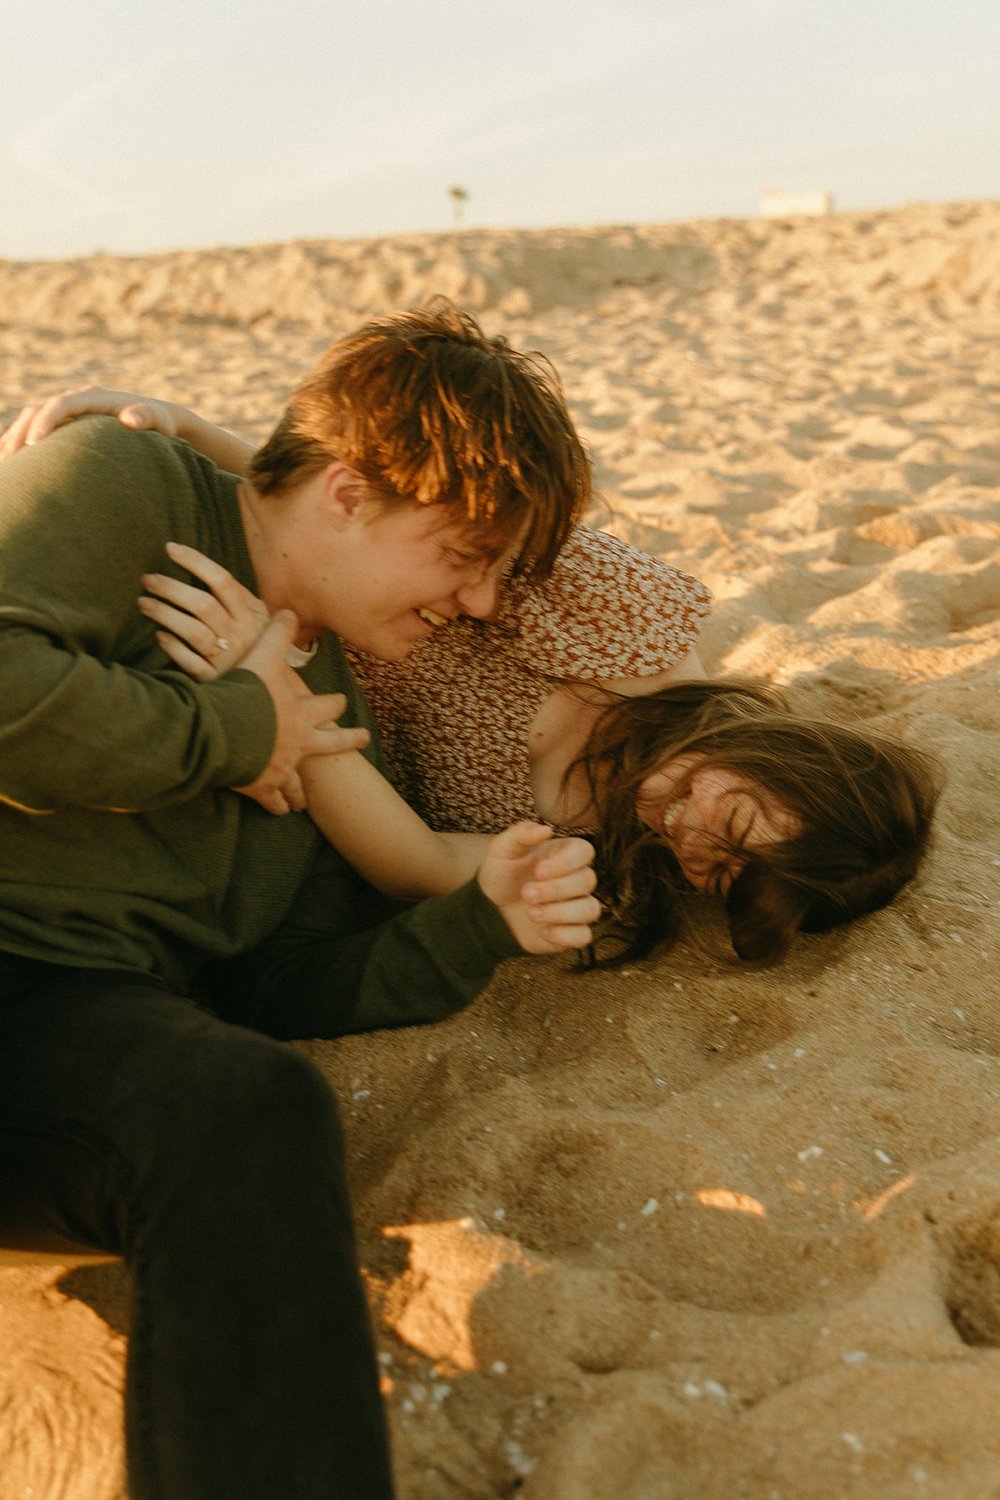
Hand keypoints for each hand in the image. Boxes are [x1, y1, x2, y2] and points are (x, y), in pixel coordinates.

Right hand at [0, 386, 183, 459]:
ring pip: (31, 418)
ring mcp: (69, 411)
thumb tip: (130, 418)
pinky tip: (10, 463)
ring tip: (4, 465)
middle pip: (38, 410)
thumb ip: (145, 417)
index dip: (45, 420)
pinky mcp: (66, 424)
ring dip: (14, 438)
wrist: (158, 420)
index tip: (34, 443)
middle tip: (10, 460)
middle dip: (20, 432)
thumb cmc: (160, 424)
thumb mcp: (157, 421)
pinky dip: (20, 442)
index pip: (61, 404)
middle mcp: (77, 399)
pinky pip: (35, 428)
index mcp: (93, 397)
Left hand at [140, 541, 269, 680]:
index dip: (195, 562)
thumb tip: (200, 565)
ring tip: (143, 603)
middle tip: (147, 579)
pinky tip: (158, 636)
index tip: (170, 548)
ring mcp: (227, 658)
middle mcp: (241, 634)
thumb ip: (235, 595)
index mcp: (251, 613)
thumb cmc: (252, 642)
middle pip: (204, 605)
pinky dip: (173, 648)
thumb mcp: (254, 617)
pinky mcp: (214, 679)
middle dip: (172, 589)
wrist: (267, 685)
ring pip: (193, 632)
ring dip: (166, 615)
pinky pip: (190, 662)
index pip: (223, 581)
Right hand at [235, 611, 369, 815]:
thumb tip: (288, 610)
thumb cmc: (244, 693)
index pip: (327, 705)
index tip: (344, 702)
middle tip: (360, 739)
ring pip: (301, 782)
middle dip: (346, 740)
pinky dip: (278, 805)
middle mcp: (298, 742)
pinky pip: (274, 801)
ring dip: (304, 788)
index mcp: (301, 713)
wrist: (223, 729)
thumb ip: (276, 635)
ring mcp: (282, 767)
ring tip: (307, 799)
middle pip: (330, 743)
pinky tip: (280, 811)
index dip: (336, 703)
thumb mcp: (262, 657)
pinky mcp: (262, 786)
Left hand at [477, 822, 599, 953]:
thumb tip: (547, 829)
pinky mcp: (571, 932)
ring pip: (590, 909)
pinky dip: (563, 934)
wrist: (490, 909)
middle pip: (588, 880)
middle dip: (555, 889)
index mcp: (564, 854)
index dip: (566, 862)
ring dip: (559, 912)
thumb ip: (521, 834)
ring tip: (531, 913)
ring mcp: (576, 906)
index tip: (539, 871)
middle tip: (525, 894)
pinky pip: (584, 936)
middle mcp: (575, 879)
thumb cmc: (501, 875)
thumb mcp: (502, 850)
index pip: (584, 851)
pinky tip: (542, 931)